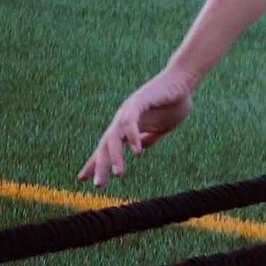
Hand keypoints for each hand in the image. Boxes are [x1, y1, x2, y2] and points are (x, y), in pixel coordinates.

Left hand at [77, 72, 193, 186]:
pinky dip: (132, 137)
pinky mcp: (139, 101)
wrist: (183, 81)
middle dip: (100, 165)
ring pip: (114, 136)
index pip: (106, 147)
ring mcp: (128, 110)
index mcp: (126, 126)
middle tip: (97, 184)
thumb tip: (140, 148)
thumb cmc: (174, 102)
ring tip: (118, 173)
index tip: (82, 179)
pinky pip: (130, 122)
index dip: (95, 162)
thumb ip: (150, 136)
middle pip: (105, 145)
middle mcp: (122, 119)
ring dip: (115, 156)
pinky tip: (137, 151)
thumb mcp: (162, 126)